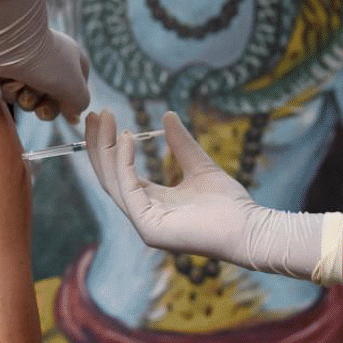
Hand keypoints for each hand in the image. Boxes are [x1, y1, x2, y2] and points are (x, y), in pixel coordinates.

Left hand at [0, 0, 89, 121]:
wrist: (9, 43)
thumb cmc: (47, 64)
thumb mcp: (75, 89)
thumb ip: (80, 104)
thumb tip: (73, 116)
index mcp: (73, 61)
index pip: (78, 91)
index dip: (71, 103)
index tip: (65, 109)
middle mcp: (52, 63)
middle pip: (52, 101)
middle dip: (45, 106)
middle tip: (41, 104)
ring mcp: (29, 66)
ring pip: (29, 99)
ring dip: (26, 98)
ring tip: (22, 84)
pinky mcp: (8, 70)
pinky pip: (12, 92)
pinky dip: (10, 90)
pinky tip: (9, 79)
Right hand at [85, 110, 327, 279]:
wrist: (250, 228)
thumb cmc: (230, 205)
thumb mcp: (200, 166)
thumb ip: (182, 144)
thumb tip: (168, 115)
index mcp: (152, 202)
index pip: (120, 173)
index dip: (109, 146)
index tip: (103, 117)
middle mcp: (143, 214)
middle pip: (109, 177)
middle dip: (98, 144)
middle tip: (93, 114)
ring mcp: (144, 224)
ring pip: (113, 182)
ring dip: (106, 148)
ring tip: (106, 119)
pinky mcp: (149, 228)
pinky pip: (129, 189)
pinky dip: (125, 162)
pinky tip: (127, 138)